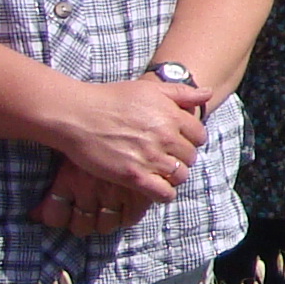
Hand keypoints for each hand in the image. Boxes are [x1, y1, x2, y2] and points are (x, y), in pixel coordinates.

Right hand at [38, 76, 207, 224]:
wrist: (76, 115)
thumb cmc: (111, 99)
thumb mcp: (150, 89)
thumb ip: (182, 93)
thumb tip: (208, 93)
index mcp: (173, 116)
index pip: (199, 135)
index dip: (190, 139)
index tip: (178, 142)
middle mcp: (166, 137)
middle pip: (190, 156)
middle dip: (181, 157)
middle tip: (166, 157)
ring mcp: (150, 157)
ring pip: (180, 175)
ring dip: (173, 176)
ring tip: (161, 172)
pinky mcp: (133, 176)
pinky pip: (163, 193)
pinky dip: (164, 194)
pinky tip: (156, 190)